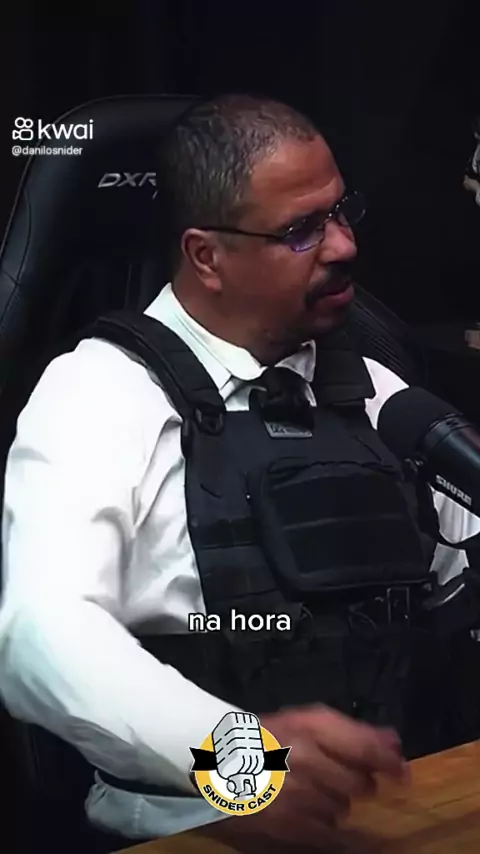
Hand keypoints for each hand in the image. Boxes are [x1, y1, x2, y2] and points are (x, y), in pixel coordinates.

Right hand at [199, 704, 407, 849]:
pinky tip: (307, 808)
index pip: (365, 750)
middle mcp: (307, 763)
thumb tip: (394, 743)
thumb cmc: (266, 737)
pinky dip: (325, 822)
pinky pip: (329, 832)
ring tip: (312, 788)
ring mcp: (298, 798)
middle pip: (360, 785)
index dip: (389, 762)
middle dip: (358, 781)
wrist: (217, 764)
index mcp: (310, 730)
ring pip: (344, 809)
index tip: (401, 772)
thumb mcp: (306, 720)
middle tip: (336, 773)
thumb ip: (351, 731)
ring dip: (337, 801)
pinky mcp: (290, 827)